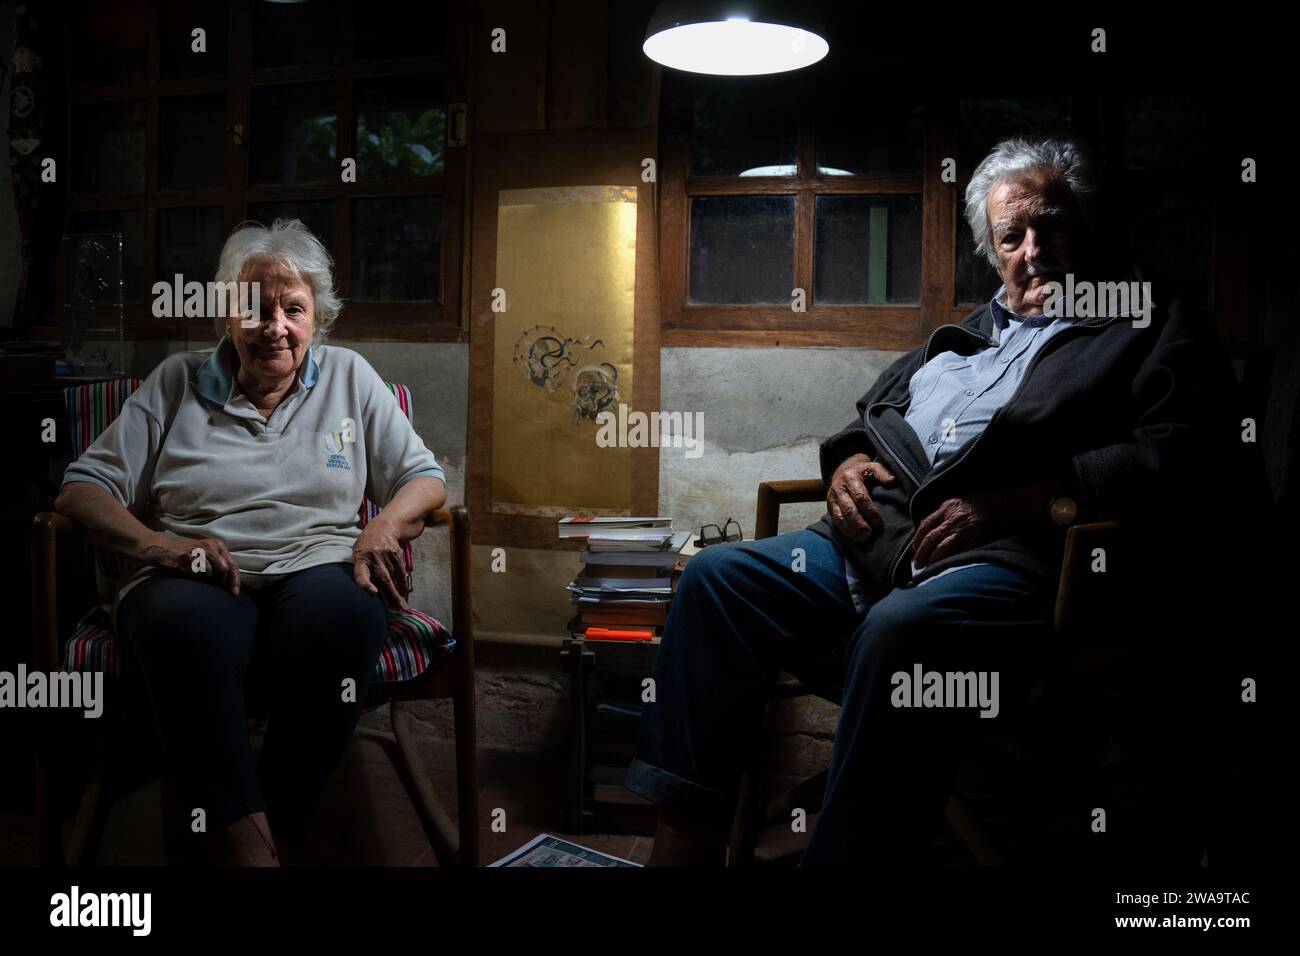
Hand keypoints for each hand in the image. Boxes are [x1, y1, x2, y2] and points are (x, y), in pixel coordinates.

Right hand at [147, 534, 241, 594]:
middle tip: (213, 585)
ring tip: (197, 576)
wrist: (164, 548)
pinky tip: (188, 573)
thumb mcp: (207, 554)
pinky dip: (194, 579)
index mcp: (217, 545)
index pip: (232, 564)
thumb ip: (220, 564)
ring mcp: (196, 551)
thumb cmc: (188, 554)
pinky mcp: (185, 558)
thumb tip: (231, 585)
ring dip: (204, 580)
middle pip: (223, 569)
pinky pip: (195, 575)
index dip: (235, 580)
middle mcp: (209, 546)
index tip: (234, 593)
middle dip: (220, 581)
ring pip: (208, 573)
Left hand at [353, 516, 408, 608]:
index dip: (366, 584)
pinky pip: (400, 570)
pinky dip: (403, 581)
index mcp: (360, 557)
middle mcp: (373, 556)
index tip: (374, 592)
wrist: (384, 525)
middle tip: (396, 607)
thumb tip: (367, 588)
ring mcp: (386, 554)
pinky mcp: (397, 553)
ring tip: (400, 603)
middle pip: (383, 578)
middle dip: (390, 593)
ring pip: (393, 576)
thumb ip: (360, 568)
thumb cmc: (368, 543)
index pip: (361, 574)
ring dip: (398, 591)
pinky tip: (404, 590)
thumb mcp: (359, 552)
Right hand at [827, 453, 896, 543]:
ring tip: (864, 539)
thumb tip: (892, 481)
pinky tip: (855, 538)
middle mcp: (838, 488)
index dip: (869, 511)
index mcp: (850, 477)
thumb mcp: (873, 468)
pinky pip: (836, 521)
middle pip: (849, 509)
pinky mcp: (829, 507)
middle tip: (870, 535)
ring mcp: (832, 498)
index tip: (878, 523)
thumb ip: (883, 473)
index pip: (860, 497)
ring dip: (852, 530)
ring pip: (840, 517)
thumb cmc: (863, 473)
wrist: (844, 472)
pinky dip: (846, 531)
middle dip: (860, 524)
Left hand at [911, 490, 1029, 568]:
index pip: (925, 525)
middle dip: (921, 553)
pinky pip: (956, 554)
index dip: (917, 539)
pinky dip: (948, 562)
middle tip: (917, 564)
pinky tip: (943, 567)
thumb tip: (929, 528)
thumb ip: (946, 513)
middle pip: (929, 539)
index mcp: (948, 506)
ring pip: (940, 548)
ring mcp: (964, 530)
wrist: (1009, 505)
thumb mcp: (961, 501)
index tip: (915, 549)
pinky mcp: (975, 540)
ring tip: (928, 568)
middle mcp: (953, 517)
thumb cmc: (985, 504)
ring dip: (931, 560)